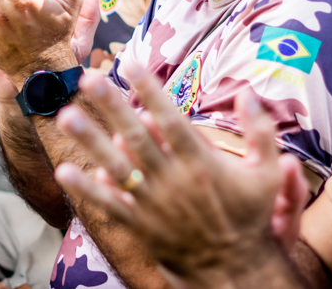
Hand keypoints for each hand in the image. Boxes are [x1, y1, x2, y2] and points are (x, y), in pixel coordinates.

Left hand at [53, 62, 308, 286]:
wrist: (235, 269)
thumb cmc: (250, 215)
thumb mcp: (268, 173)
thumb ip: (260, 130)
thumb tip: (247, 90)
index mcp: (202, 162)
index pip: (172, 119)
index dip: (151, 90)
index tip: (131, 63)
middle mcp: (174, 179)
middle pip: (138, 137)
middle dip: (112, 106)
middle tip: (88, 78)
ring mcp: (153, 203)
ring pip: (117, 167)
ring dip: (90, 141)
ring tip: (67, 116)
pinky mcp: (140, 225)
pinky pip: (109, 204)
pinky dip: (86, 189)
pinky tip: (63, 171)